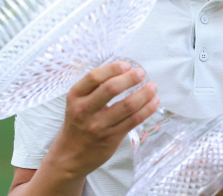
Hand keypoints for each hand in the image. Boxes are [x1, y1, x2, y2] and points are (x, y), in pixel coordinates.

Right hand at [47, 61, 158, 177]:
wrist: (69, 157)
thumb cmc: (77, 124)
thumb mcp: (76, 103)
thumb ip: (94, 88)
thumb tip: (123, 70)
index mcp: (75, 96)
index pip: (94, 77)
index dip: (112, 68)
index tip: (126, 65)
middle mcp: (84, 110)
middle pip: (112, 88)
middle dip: (130, 78)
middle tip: (141, 73)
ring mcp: (98, 125)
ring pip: (127, 105)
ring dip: (144, 94)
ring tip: (153, 87)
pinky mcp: (111, 138)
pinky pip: (133, 120)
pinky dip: (147, 109)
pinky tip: (153, 102)